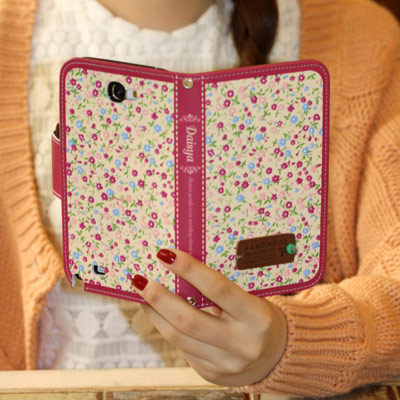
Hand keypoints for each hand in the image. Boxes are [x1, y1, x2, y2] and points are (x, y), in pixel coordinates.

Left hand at [131, 249, 287, 386]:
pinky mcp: (212, 375)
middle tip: (140, 280)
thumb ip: (218, 290)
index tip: (166, 255)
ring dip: (155, 314)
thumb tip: (178, 269)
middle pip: (189, 319)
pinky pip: (183, 349)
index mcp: (256, 317)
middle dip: (159, 298)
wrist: (277, 356)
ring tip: (142, 296)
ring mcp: (226, 364)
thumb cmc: (259, 317)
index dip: (189, 270)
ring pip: (179, 337)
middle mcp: (242, 344)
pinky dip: (168, 330)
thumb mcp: (249, 299)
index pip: (217, 288)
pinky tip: (160, 316)